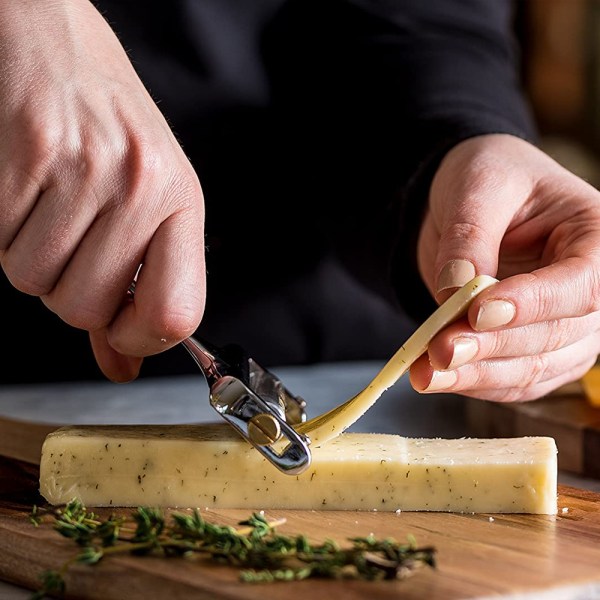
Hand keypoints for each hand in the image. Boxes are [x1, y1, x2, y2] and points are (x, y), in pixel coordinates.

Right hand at [0, 0, 205, 380]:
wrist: (53, 36)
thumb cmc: (107, 122)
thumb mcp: (146, 199)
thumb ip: (137, 287)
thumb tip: (121, 365)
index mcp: (181, 202)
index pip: (177, 314)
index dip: (139, 338)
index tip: (120, 328)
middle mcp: (143, 185)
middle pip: (85, 308)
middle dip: (68, 291)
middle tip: (73, 242)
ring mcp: (87, 167)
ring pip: (35, 282)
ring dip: (33, 259)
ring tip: (48, 207)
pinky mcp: (29, 151)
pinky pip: (1, 242)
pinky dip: (5, 230)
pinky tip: (23, 189)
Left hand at [410, 133, 599, 400]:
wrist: (471, 203)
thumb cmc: (488, 179)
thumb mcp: (478, 185)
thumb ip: (469, 234)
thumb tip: (455, 289)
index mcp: (594, 236)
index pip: (581, 283)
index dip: (534, 304)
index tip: (479, 312)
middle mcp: (589, 287)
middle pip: (554, 334)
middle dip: (491, 347)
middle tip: (440, 351)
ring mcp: (565, 325)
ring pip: (532, 367)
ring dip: (476, 376)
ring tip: (426, 374)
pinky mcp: (533, 349)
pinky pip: (511, 379)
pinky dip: (473, 383)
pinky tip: (435, 379)